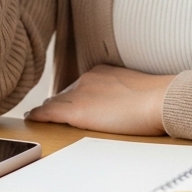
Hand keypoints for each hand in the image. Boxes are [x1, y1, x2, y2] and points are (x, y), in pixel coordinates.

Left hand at [25, 65, 174, 135]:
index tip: (71, 103)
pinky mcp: (77, 111)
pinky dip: (38, 115)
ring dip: (47, 110)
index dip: (72, 97)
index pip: (80, 86)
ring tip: (38, 116)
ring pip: (54, 103)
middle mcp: (87, 79)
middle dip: (58, 104)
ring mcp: (80, 94)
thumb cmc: (157, 98)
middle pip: (64, 94)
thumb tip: (126, 103)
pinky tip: (32, 119)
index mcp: (101, 72)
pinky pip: (49, 113)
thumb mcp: (137, 90)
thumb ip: (124, 93)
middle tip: (49, 113)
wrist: (159, 99)